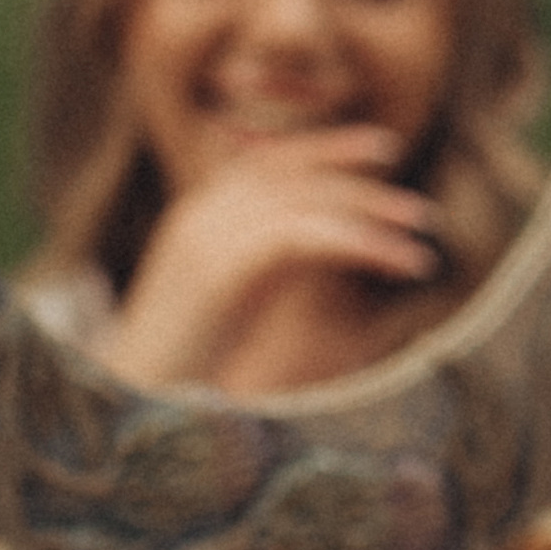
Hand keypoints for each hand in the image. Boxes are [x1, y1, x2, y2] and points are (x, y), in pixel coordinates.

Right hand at [98, 127, 445, 391]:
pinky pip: (301, 238)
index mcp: (197, 215)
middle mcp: (199, 215)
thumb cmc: (179, 365)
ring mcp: (205, 239)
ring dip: (373, 216)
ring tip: (424, 238)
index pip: (270, 161)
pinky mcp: (218, 272)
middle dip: (363, 184)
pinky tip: (396, 259)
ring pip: (306, 204)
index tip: (385, 148)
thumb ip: (264, 267)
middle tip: (423, 211)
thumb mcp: (227, 303)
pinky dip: (357, 242)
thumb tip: (322, 248)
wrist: (126, 402)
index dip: (328, 148)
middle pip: (295, 176)